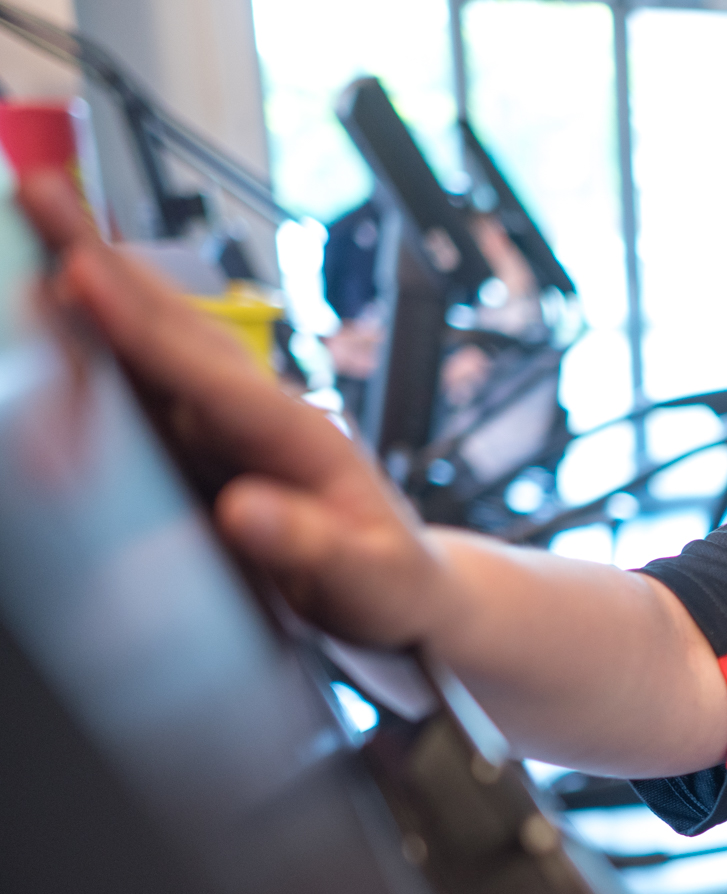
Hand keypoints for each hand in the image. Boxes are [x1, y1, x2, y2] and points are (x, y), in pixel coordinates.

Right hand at [18, 171, 447, 647]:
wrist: (413, 595)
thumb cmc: (393, 589)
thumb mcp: (367, 583)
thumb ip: (309, 546)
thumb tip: (240, 512)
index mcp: (299, 436)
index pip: (207, 376)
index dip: (142, 330)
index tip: (84, 279)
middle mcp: (261, 414)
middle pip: (174, 330)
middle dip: (105, 264)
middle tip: (41, 194)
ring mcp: (232, 426)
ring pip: (159, 342)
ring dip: (101, 282)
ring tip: (45, 217)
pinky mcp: (210, 446)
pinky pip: (150, 384)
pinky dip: (105, 340)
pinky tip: (67, 305)